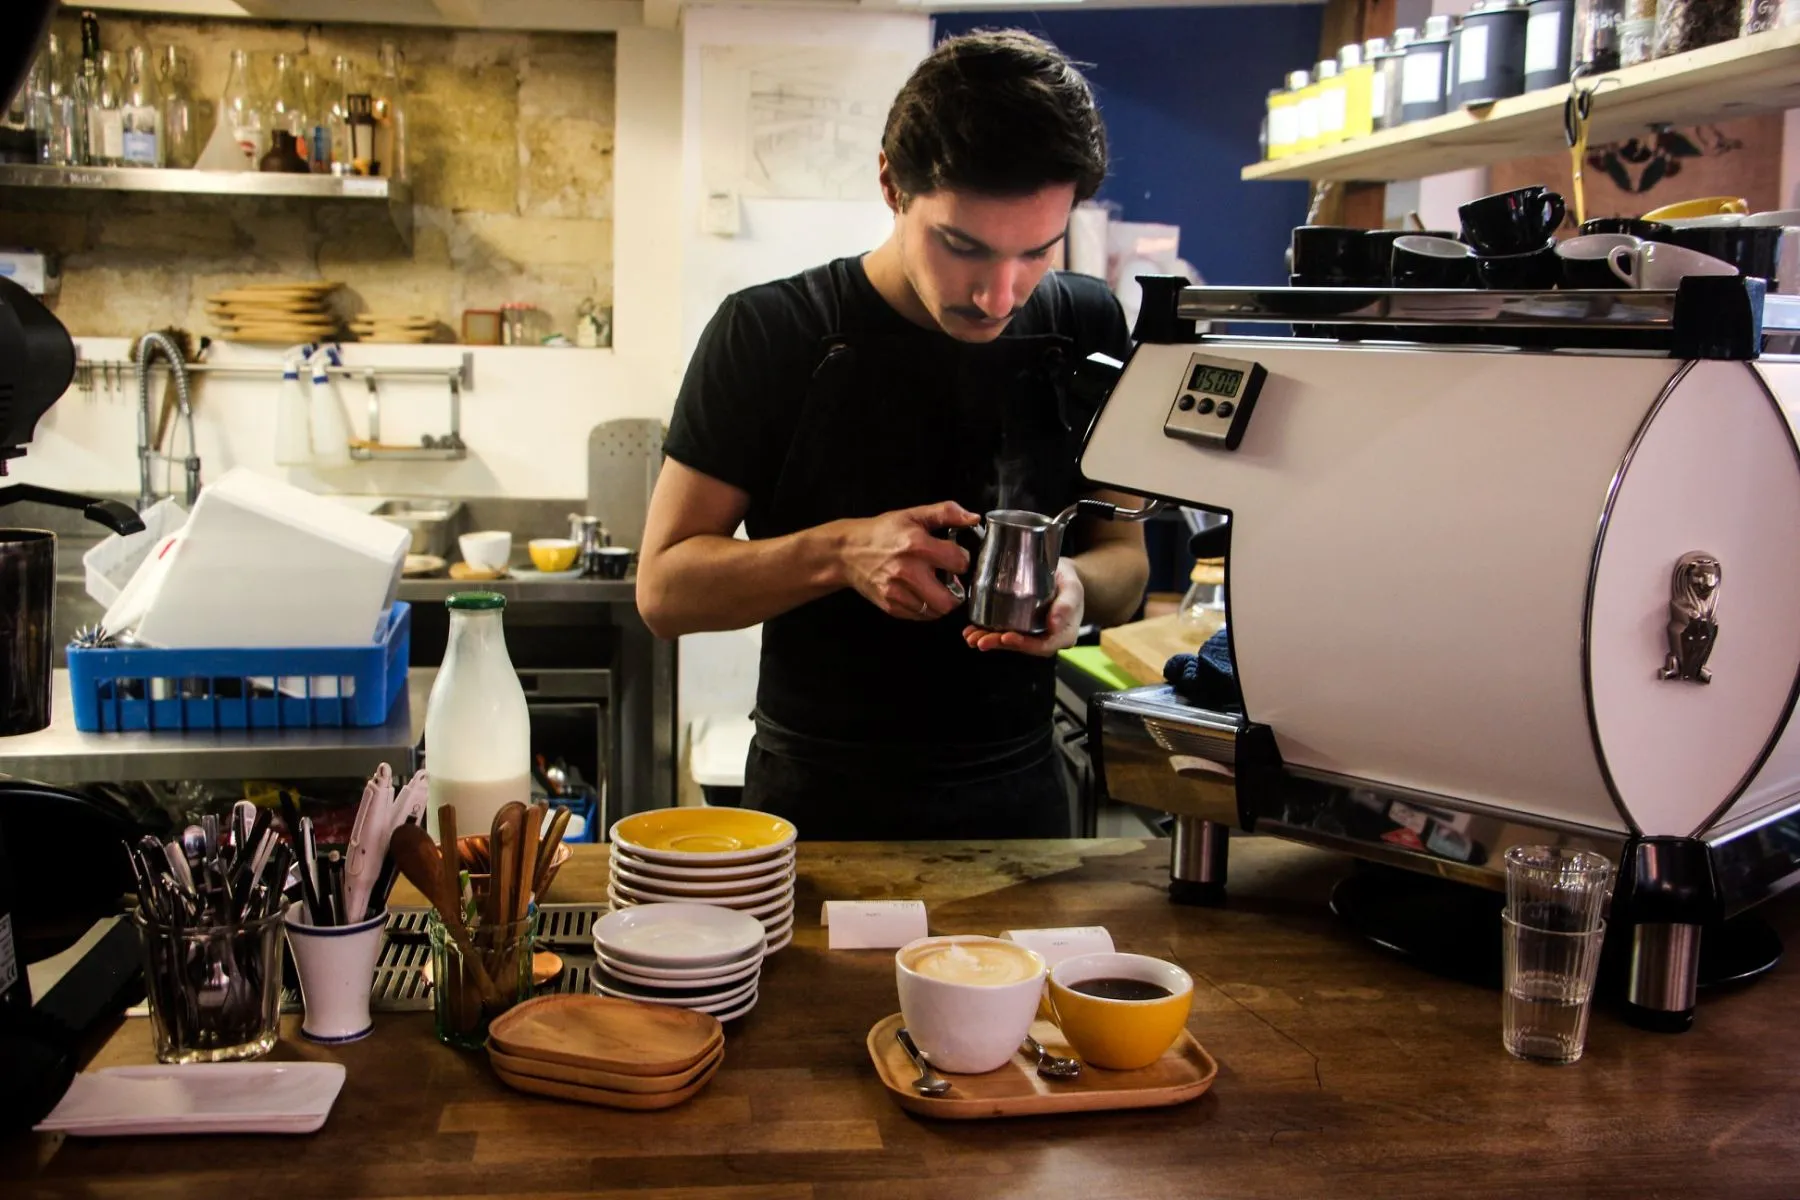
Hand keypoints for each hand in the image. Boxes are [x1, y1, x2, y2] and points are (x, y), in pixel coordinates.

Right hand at [836, 500, 979, 620]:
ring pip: (936, 611)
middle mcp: (908, 571)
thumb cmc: (882, 532)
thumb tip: (974, 517)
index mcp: (917, 544)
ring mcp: (897, 591)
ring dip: (941, 602)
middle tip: (951, 582)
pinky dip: (925, 608)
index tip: (954, 557)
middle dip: (957, 591)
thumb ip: (946, 512)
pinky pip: (919, 616)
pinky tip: (920, 593)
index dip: (962, 560)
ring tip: (935, 588)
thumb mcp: (913, 515)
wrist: (847, 552)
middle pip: (950, 599)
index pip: (960, 562)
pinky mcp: (890, 605)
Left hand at [963, 559, 1083, 655]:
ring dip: (989, 640)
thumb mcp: (1073, 588)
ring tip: (971, 637)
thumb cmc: (1069, 582)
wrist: (1061, 576)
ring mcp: (1031, 634)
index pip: (1043, 646)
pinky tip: (971, 631)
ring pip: (1009, 641)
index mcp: (1063, 634)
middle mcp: (1046, 638)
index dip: (1024, 644)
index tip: (1006, 637)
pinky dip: (986, 632)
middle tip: (980, 640)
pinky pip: (1003, 632)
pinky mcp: (1019, 627)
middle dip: (999, 644)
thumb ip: (1066, 604)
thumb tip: (1054, 624)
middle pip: (1022, 646)